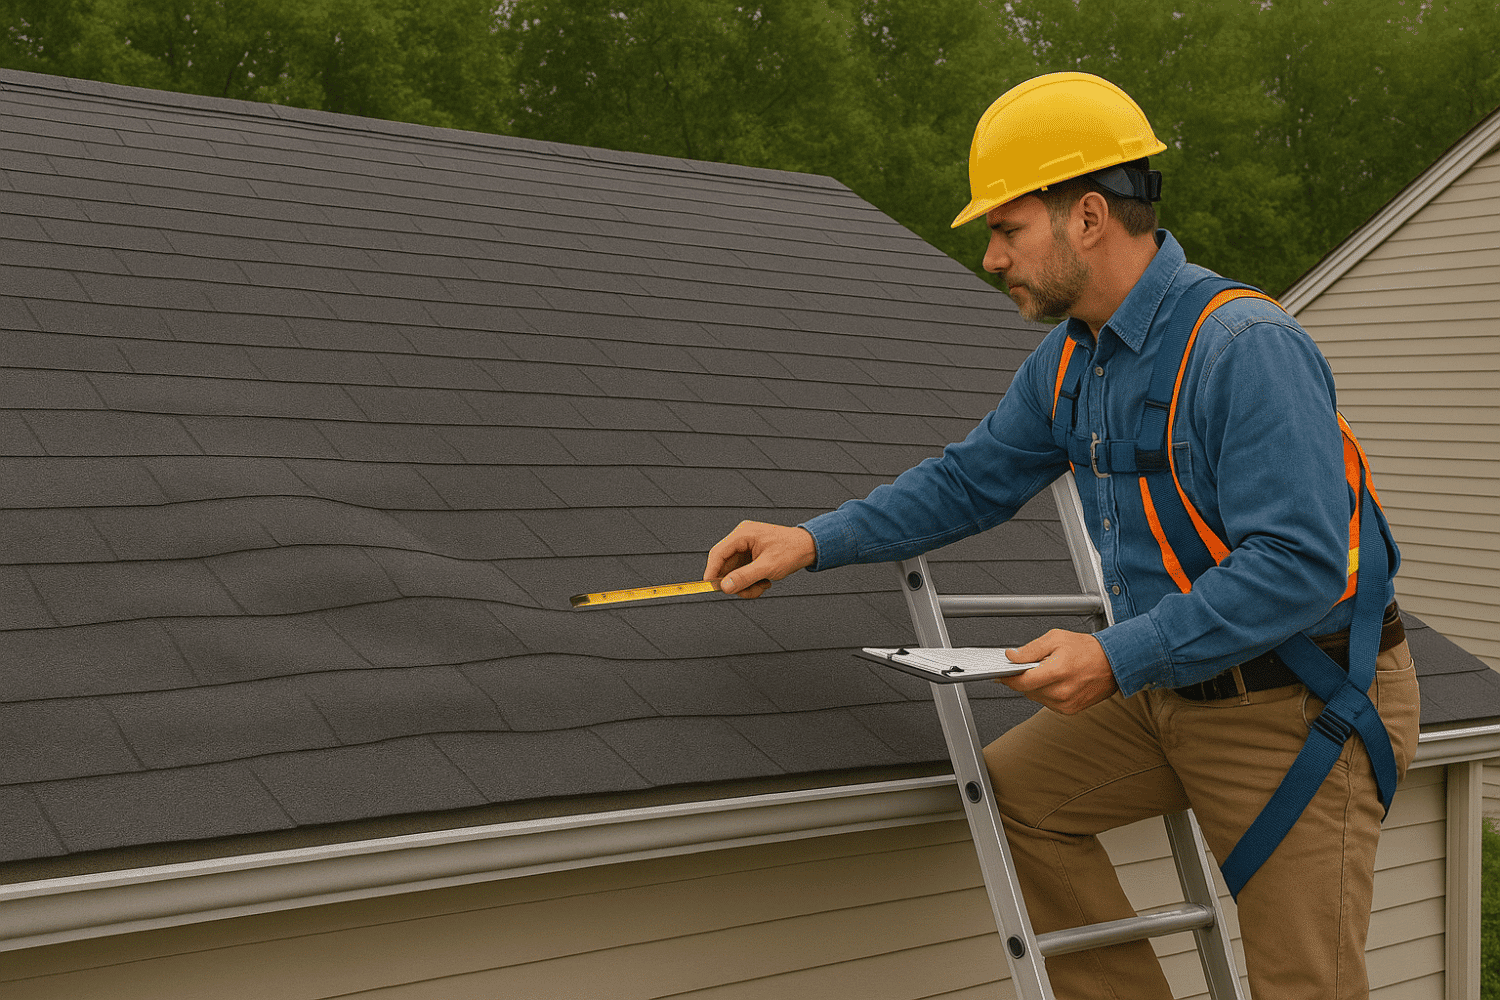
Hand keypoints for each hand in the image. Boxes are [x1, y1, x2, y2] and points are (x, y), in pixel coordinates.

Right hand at [704, 521, 816, 597]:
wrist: (809, 547)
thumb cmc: (792, 550)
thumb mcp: (768, 567)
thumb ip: (745, 577)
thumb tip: (725, 587)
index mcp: (743, 534)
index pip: (718, 553)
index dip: (711, 571)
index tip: (709, 587)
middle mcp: (742, 539)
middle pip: (725, 565)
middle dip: (736, 582)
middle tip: (749, 590)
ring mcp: (746, 548)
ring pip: (734, 572)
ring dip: (746, 584)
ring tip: (762, 585)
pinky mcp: (751, 556)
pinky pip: (743, 572)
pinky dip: (751, 581)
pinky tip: (765, 581)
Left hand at [998, 630, 1117, 714]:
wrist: (1113, 663)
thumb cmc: (1088, 649)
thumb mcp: (1055, 638)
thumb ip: (1030, 649)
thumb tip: (1012, 657)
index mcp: (1057, 672)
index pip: (1022, 682)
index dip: (1008, 678)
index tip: (1001, 673)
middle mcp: (1062, 691)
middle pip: (1026, 690)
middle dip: (1024, 678)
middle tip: (1033, 665)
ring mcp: (1066, 703)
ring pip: (1035, 697)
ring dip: (1035, 686)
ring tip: (1050, 671)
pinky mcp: (1069, 710)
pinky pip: (1047, 703)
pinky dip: (1046, 692)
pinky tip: (1057, 681)